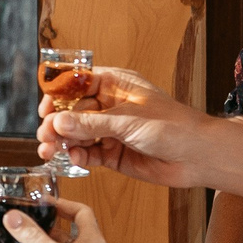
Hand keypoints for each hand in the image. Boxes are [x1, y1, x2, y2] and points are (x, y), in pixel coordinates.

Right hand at [37, 67, 208, 187]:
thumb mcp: (127, 121)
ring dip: (63, 143)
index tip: (45, 108)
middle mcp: (111, 106)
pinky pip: (89, 153)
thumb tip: (59, 122)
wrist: (197, 156)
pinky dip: (79, 156)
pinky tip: (75, 159)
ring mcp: (112, 130)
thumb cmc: (174, 127)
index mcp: (116, 85)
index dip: (59, 95)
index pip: (78, 83)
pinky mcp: (114, 153)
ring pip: (78, 134)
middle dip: (57, 124)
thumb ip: (91, 124)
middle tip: (45, 137)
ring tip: (51, 151)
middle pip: (73, 112)